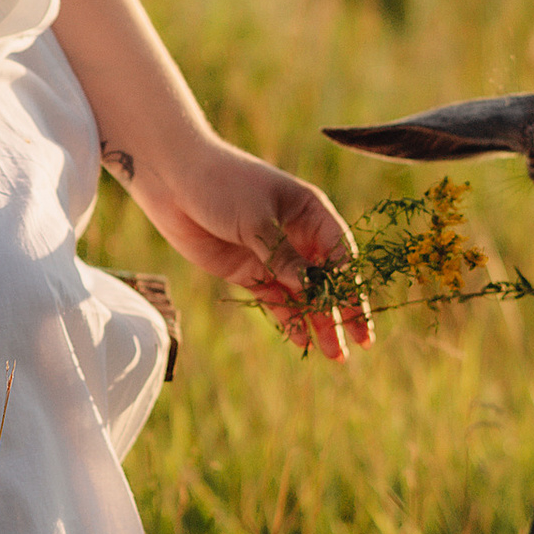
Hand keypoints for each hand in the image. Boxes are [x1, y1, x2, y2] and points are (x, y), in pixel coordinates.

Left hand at [137, 144, 371, 364]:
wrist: (172, 179)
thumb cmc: (221, 184)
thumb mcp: (254, 218)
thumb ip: (281, 255)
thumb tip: (310, 290)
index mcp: (309, 211)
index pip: (340, 252)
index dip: (351, 283)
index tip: (360, 313)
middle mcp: (296, 235)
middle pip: (327, 278)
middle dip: (344, 310)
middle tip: (362, 342)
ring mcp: (271, 255)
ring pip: (302, 294)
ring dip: (318, 321)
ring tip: (335, 355)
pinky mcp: (247, 270)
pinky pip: (274, 299)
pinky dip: (288, 318)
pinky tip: (302, 340)